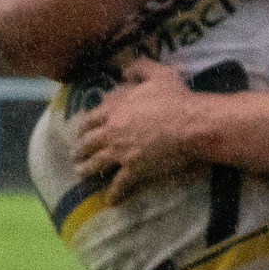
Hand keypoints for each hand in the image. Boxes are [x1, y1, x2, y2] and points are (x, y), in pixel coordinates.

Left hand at [75, 60, 205, 200]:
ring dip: (86, 169)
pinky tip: (110, 201)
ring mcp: (120, 152)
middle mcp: (111, 132)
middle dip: (80, 149)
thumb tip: (124, 70)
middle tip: (76, 154)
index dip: (83, 126)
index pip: (90, 119)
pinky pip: (119, 184)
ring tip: (82, 174)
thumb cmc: (176, 99)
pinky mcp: (134, 169)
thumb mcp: (158, 74)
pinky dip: (113, 193)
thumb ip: (138, 68)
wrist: (192, 124)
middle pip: (88, 142)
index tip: (80, 131)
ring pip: (96, 163)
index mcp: (114, 110)